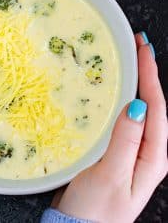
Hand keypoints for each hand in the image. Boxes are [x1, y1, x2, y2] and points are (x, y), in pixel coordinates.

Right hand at [52, 33, 167, 222]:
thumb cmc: (96, 210)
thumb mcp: (112, 176)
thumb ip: (125, 142)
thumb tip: (136, 106)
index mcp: (152, 156)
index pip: (155, 108)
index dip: (149, 76)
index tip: (142, 50)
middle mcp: (145, 150)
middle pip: (149, 105)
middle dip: (145, 74)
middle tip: (136, 47)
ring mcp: (129, 148)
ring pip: (134, 109)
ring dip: (132, 84)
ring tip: (126, 61)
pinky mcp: (113, 149)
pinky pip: (117, 118)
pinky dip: (116, 99)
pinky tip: (110, 90)